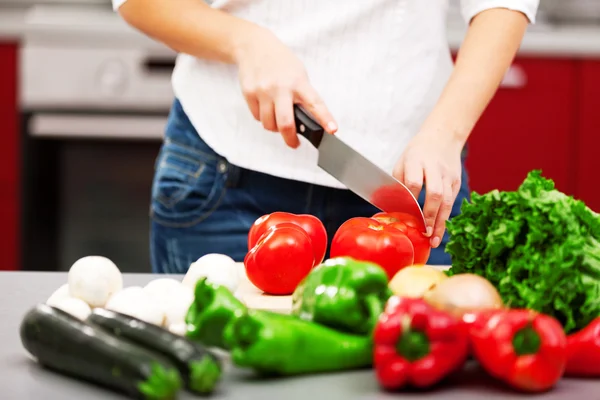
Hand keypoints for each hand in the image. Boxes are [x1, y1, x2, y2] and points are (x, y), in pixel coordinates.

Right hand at [235, 29, 336, 147]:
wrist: (254, 46)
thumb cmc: (280, 62)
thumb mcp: (298, 73)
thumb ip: (302, 95)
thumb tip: (308, 121)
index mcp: (298, 82)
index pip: (315, 103)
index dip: (324, 118)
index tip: (332, 130)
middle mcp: (280, 87)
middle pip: (285, 123)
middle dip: (290, 139)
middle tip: (294, 143)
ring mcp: (263, 91)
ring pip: (269, 124)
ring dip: (275, 127)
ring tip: (278, 119)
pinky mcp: (249, 93)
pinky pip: (257, 117)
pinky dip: (263, 117)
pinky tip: (266, 107)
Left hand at [393, 131, 463, 247]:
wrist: (442, 137)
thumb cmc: (416, 154)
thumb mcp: (402, 162)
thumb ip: (398, 183)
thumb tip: (393, 209)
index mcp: (417, 161)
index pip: (415, 182)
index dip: (411, 199)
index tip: (406, 214)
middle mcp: (435, 168)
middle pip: (435, 193)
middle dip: (429, 215)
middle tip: (423, 232)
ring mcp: (448, 176)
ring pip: (447, 201)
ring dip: (440, 222)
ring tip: (433, 240)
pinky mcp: (456, 182)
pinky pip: (452, 203)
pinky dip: (445, 218)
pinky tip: (439, 231)